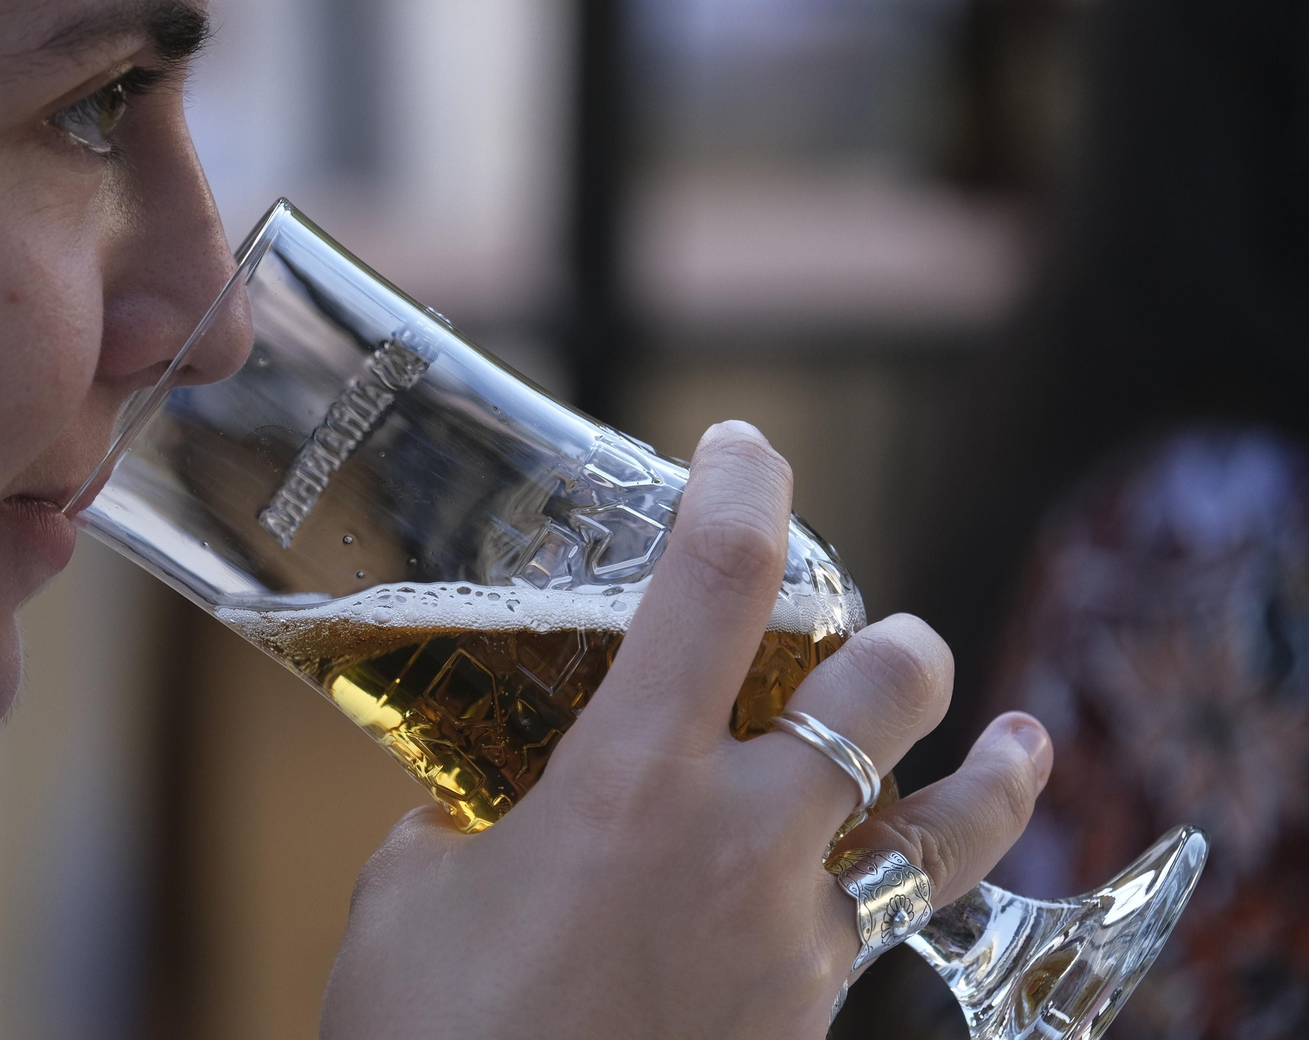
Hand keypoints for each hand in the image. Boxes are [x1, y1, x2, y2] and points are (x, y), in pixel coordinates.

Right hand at [320, 422, 1051, 1039]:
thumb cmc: (430, 1039)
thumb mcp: (409, 898)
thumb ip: (460, 824)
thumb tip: (482, 809)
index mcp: (631, 780)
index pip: (718, 580)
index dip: (743, 488)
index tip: (745, 450)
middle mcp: (740, 841)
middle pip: (887, 687)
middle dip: (895, 639)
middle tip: (870, 638)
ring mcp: (796, 938)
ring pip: (946, 830)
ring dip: (988, 771)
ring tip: (1022, 738)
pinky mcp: (809, 1017)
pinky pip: (881, 932)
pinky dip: (888, 893)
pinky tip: (871, 892)